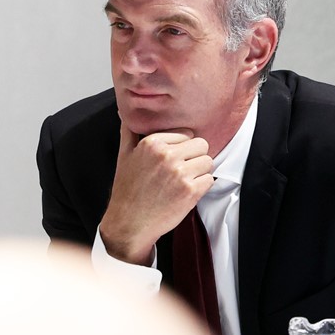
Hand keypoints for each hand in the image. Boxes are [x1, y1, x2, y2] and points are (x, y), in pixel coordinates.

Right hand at [97, 123, 213, 265]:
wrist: (129, 224)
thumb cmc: (128, 190)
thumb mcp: (124, 156)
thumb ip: (129, 131)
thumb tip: (125, 110)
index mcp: (152, 143)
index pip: (187, 133)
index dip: (183, 147)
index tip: (174, 159)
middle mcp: (167, 155)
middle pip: (202, 144)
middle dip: (195, 157)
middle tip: (182, 171)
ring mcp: (180, 173)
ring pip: (208, 161)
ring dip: (200, 172)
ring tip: (184, 182)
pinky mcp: (190, 192)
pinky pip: (210, 180)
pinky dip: (202, 187)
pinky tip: (186, 193)